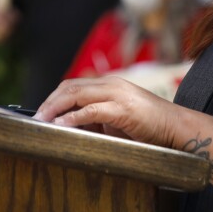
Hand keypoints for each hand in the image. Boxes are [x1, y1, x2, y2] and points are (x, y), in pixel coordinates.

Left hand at [34, 76, 179, 147]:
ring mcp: (117, 94)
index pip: (73, 85)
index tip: (40, 112)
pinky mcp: (123, 109)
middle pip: (70, 87)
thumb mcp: (118, 119)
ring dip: (56, 108)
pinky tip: (62, 125)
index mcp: (110, 85)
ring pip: (77, 94)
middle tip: (35, 118)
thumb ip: (96, 119)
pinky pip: (92, 110)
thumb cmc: (150, 126)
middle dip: (49, 102)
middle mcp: (111, 84)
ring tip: (43, 121)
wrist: (177, 127)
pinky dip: (73, 117)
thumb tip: (70, 127)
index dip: (53, 98)